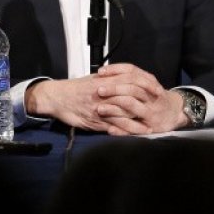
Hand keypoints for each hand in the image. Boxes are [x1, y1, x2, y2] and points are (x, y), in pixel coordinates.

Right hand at [26, 63, 184, 134]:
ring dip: (137, 122)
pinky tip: (133, 135)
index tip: (157, 90)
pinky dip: (124, 131)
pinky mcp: (94, 121)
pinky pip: (112, 127)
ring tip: (150, 128)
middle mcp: (103, 94)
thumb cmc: (73, 88)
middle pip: (130, 98)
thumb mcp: (92, 79)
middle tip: (158, 109)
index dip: (146, 85)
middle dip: (145, 104)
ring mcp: (99, 108)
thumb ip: (108, 79)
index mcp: (103, 81)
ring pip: (123, 114)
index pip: (130, 80)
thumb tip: (123, 77)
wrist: (55, 97)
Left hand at [92, 63, 186, 134]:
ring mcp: (151, 111)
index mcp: (148, 80)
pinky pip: (134, 128)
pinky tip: (110, 129)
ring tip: (100, 109)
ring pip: (131, 106)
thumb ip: (127, 77)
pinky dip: (121, 129)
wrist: (174, 112)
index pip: (131, 71)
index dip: (115, 70)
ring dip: (113, 108)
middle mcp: (150, 94)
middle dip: (114, 89)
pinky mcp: (150, 126)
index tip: (100, 72)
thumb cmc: (153, 96)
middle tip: (99, 90)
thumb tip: (102, 73)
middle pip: (131, 88)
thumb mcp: (145, 82)